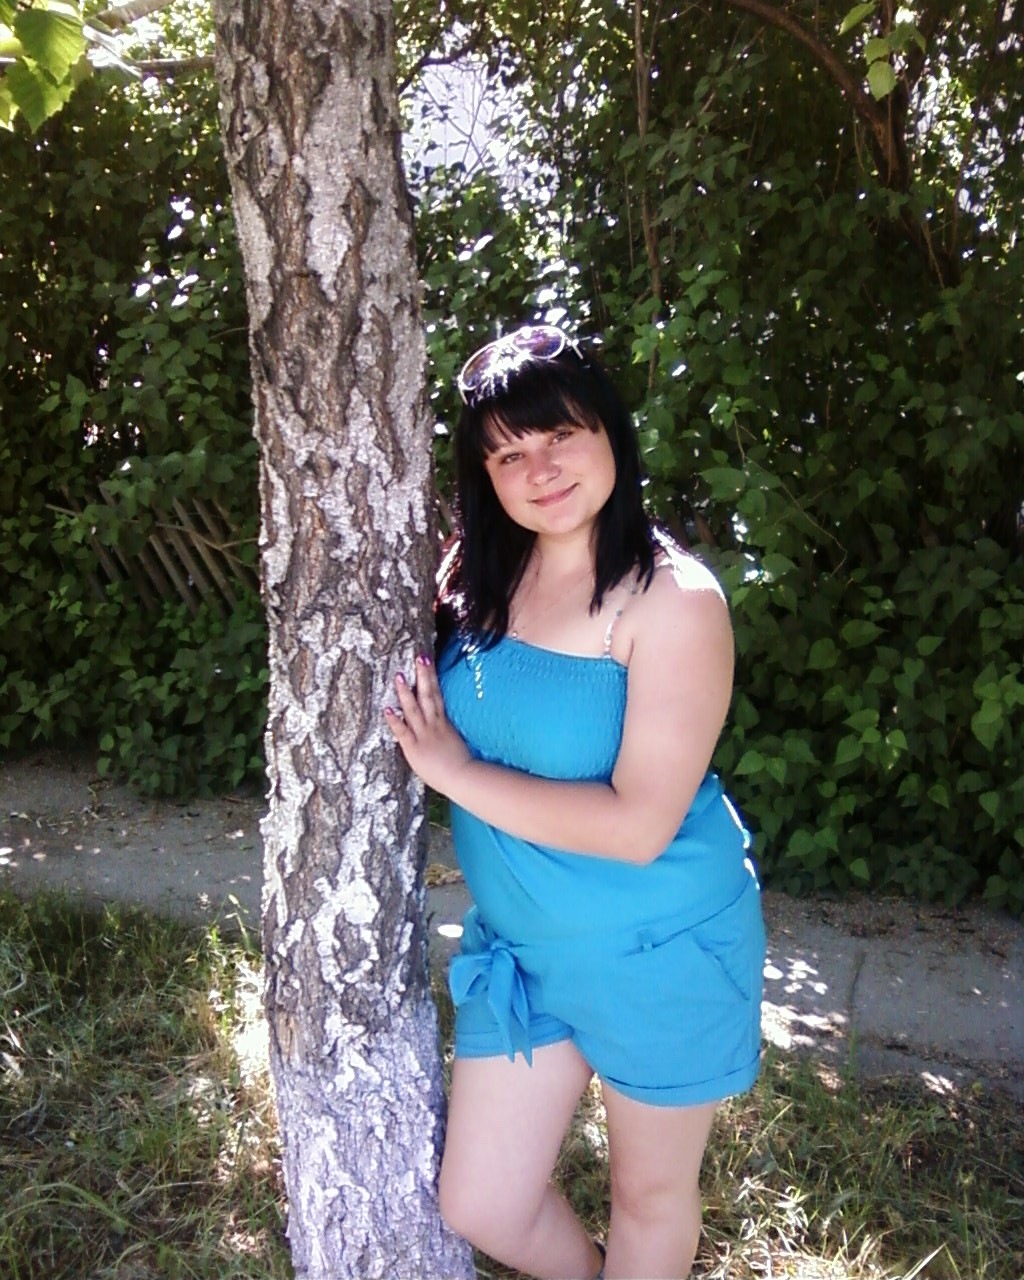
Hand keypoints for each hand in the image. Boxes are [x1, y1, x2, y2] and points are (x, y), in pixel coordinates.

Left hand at [384, 654, 471, 796]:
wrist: (463, 777)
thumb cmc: (461, 765)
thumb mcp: (454, 743)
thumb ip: (446, 733)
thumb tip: (443, 727)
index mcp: (443, 723)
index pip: (436, 695)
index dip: (431, 677)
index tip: (427, 661)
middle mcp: (433, 725)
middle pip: (428, 695)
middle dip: (423, 675)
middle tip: (419, 657)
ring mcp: (424, 735)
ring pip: (414, 709)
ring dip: (405, 692)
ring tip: (398, 675)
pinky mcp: (414, 748)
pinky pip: (403, 732)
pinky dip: (395, 720)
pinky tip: (387, 709)